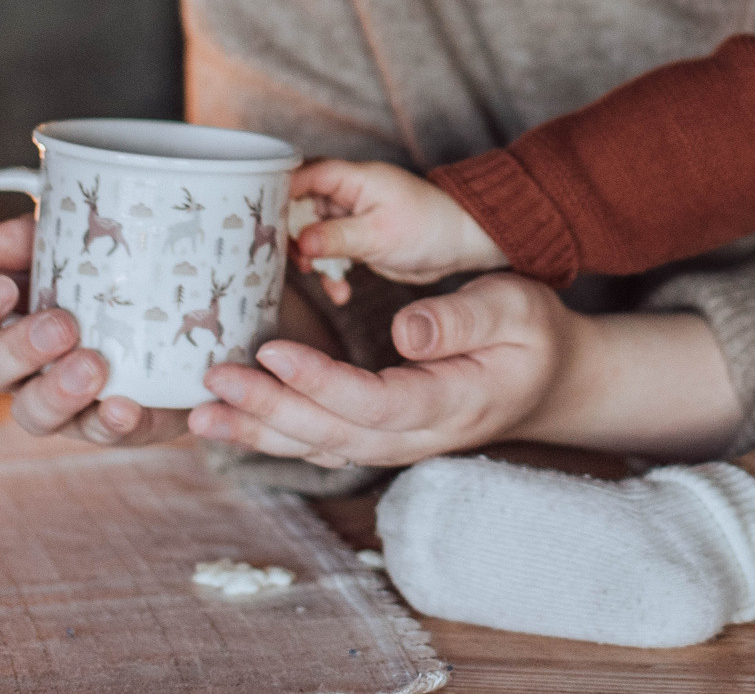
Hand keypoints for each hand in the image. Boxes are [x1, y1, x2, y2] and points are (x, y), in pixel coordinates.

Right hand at [0, 214, 185, 446]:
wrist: (179, 305)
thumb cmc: (106, 265)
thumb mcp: (71, 238)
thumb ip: (28, 237)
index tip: (2, 289)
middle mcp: (16, 367)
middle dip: (19, 348)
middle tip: (63, 325)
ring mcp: (58, 401)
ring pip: (32, 415)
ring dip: (57, 393)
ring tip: (95, 366)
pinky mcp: (105, 422)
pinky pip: (98, 432)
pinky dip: (109, 422)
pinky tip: (125, 405)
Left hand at [188, 273, 577, 466]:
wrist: (552, 380)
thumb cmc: (534, 334)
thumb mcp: (516, 307)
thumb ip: (462, 320)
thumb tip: (406, 331)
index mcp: (454, 402)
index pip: (376, 403)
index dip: (320, 383)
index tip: (273, 352)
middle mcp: (420, 435)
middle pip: (334, 434)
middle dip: (269, 411)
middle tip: (213, 384)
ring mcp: (400, 444)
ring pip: (321, 447)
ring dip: (260, 431)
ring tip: (201, 414)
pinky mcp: (382, 436)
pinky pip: (323, 442)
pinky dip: (274, 433)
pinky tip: (233, 420)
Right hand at [287, 160, 506, 304]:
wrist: (460, 244)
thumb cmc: (428, 227)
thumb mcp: (379, 234)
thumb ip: (337, 237)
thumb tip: (300, 242)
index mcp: (352, 177)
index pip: (302, 174)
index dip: (277, 192)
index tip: (257, 218)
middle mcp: (347, 192)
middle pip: (300, 206)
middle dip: (290, 234)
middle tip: (285, 258)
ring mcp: (351, 216)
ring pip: (312, 233)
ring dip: (311, 258)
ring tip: (314, 275)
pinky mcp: (356, 239)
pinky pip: (330, 253)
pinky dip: (330, 273)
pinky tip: (340, 292)